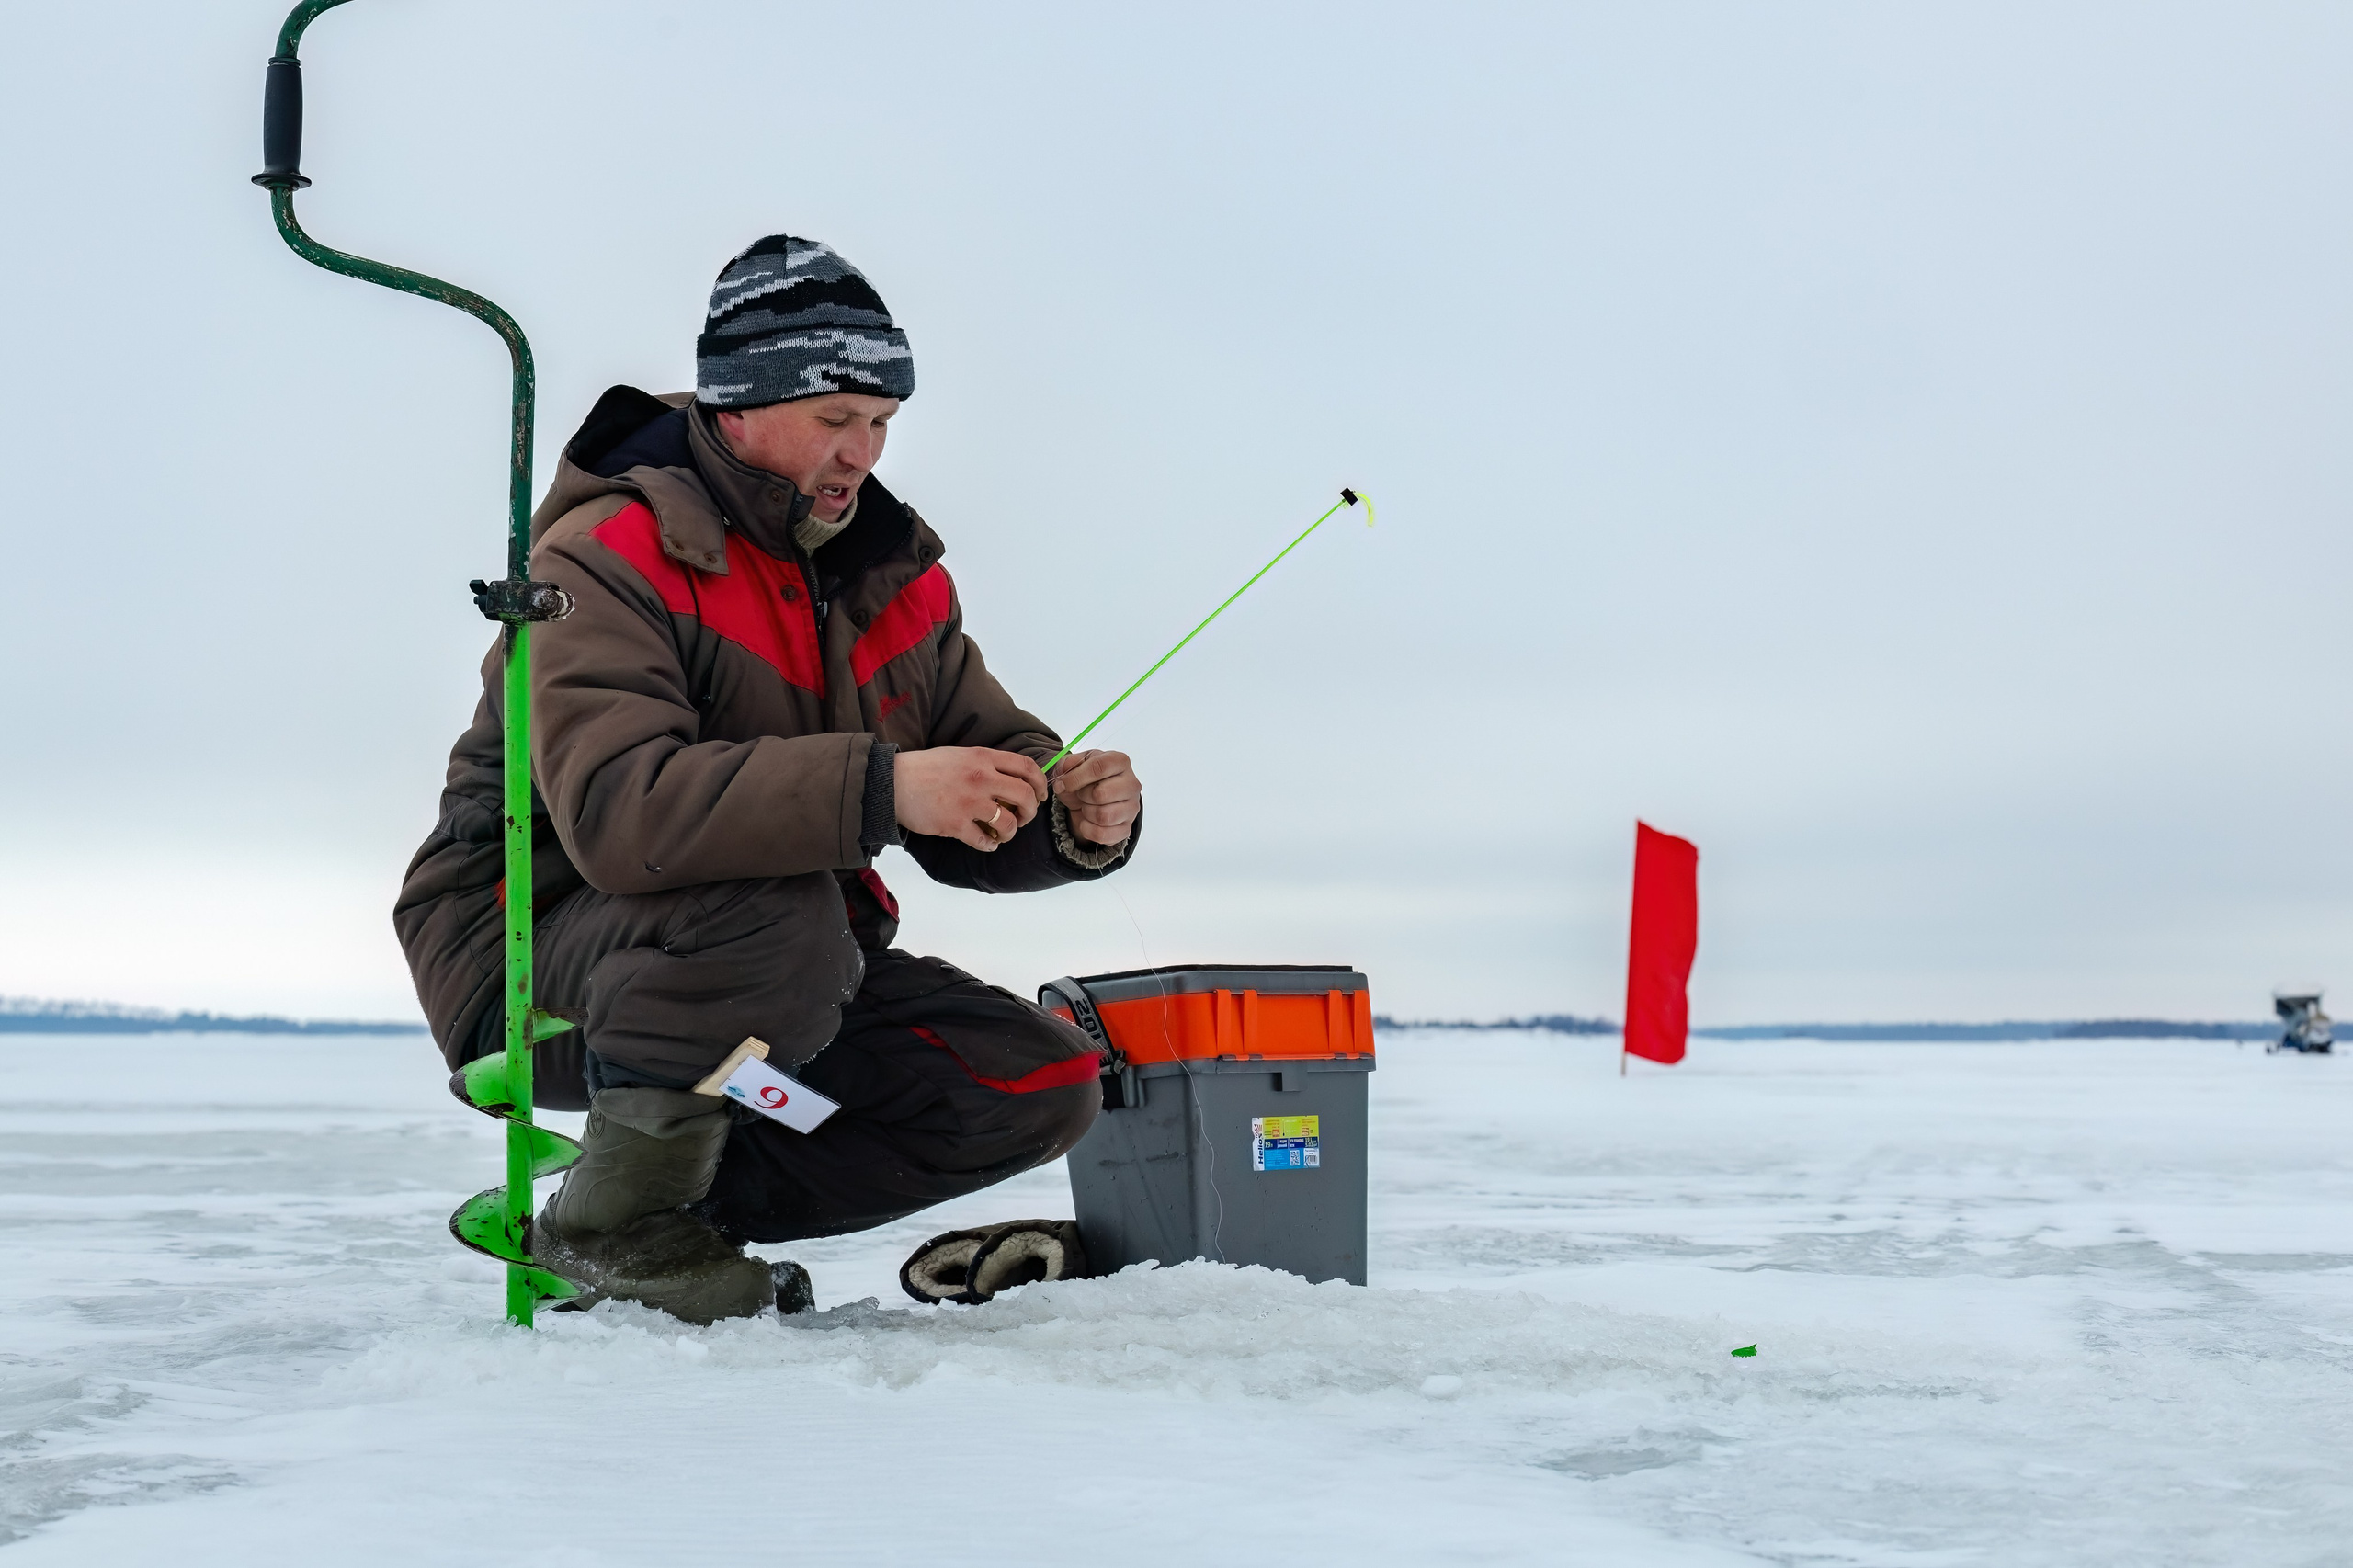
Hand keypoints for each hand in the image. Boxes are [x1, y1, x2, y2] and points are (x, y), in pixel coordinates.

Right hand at [894, 747, 1047, 852]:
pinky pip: (983, 841)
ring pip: (1009, 823)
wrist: (894, 783)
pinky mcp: (955, 824)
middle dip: (1031, 812)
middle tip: (1024, 818)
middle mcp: (981, 778)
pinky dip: (989, 846)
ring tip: (1002, 834)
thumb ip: (985, 763)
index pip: (1028, 768)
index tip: (1040, 795)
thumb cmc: (925, 768)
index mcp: (983, 758)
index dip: (1041, 784)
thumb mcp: (960, 755)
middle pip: (1026, 796)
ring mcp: (969, 802)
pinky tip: (986, 844)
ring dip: (1010, 833)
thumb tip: (1010, 776)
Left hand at [1051, 750, 1140, 846]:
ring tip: (1087, 806)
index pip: (1099, 767)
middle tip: (1081, 794)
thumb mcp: (1074, 766)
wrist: (1093, 801)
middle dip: (1083, 796)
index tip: (1062, 784)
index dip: (1076, 777)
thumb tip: (1065, 768)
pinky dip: (1088, 830)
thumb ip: (1067, 764)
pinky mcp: (1126, 828)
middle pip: (1100, 794)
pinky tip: (1087, 821)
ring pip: (1103, 816)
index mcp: (1120, 761)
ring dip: (1087, 813)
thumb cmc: (1087, 780)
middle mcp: (1131, 784)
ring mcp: (1132, 808)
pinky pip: (1103, 834)